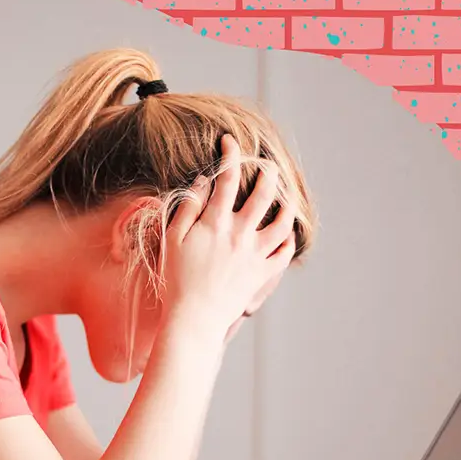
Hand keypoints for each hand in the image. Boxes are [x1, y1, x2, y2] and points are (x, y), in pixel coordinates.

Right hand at [161, 135, 297, 337]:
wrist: (194, 318)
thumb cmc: (177, 279)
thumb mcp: (172, 239)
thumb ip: (188, 208)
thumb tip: (205, 182)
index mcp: (216, 222)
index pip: (227, 178)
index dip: (231, 154)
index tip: (231, 141)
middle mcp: (241, 234)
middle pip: (264, 194)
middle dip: (268, 173)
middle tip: (267, 165)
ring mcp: (255, 254)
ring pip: (282, 221)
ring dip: (286, 204)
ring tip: (285, 196)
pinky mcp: (262, 274)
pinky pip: (284, 253)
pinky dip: (288, 240)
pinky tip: (286, 232)